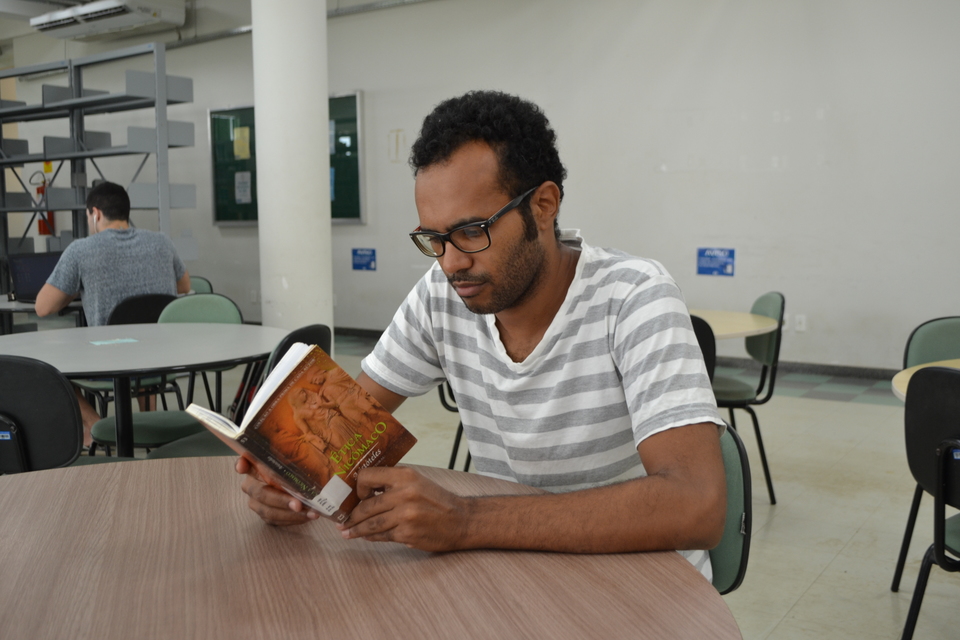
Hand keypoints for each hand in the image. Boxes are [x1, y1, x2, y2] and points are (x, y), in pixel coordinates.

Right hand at [235, 457, 319, 525]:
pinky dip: (293, 520)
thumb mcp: (295, 458)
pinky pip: (276, 520)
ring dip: (291, 514)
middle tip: (299, 503)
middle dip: (280, 500)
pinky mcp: (265, 515)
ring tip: (311, 512)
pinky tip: (308, 516)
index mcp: (255, 467)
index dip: (242, 465)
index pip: (244, 463)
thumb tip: (301, 438)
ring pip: (268, 511)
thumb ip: (292, 452)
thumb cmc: (295, 468)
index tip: (242, 467)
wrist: (300, 486)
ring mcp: (256, 502)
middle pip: (261, 493)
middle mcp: (251, 485)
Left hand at [338, 466, 471, 551]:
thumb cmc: (437, 500)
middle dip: (351, 516)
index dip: (358, 487)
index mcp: (405, 476)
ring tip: (346, 533)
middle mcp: (404, 494)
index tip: (357, 496)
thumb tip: (364, 491)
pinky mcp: (407, 534)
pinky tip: (365, 537)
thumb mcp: (417, 482)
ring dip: (356, 530)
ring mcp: (405, 515)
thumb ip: (393, 484)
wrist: (461, 520)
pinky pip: (382, 536)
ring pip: (371, 524)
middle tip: (341, 521)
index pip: (368, 476)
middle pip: (366, 505)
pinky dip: (371, 536)